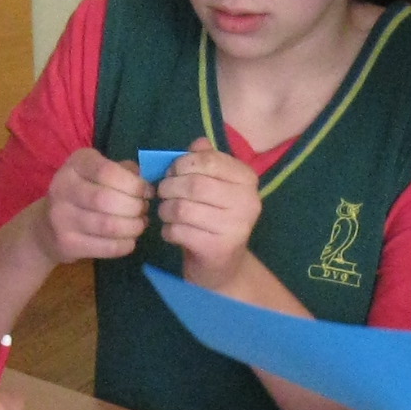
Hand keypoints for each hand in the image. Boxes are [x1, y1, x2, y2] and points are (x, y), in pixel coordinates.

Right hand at [38, 148, 151, 263]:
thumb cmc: (82, 194)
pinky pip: (106, 247)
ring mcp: (61, 217)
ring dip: (133, 227)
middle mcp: (63, 187)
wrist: (46, 227)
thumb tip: (147, 181)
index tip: (147, 192)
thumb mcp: (98, 173)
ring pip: (109, 225)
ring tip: (139, 224)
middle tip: (143, 210)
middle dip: (135, 207)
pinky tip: (129, 240)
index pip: (107, 172)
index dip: (134, 185)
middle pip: (108, 200)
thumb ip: (123, 172)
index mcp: (75, 164)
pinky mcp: (66, 243)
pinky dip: (125, 245)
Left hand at [155, 148, 264, 284]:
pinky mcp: (219, 248)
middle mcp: (248, 201)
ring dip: (165, 210)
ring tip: (166, 213)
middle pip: (193, 184)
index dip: (181, 164)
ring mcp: (236, 227)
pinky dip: (168, 230)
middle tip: (162, 193)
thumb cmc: (213, 218)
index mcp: (247, 179)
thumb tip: (197, 143)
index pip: (208, 159)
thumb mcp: (213, 185)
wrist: (223, 266)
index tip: (172, 173)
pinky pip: (179, 231)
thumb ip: (206, 160)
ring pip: (182, 208)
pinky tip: (172, 232)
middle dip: (169, 187)